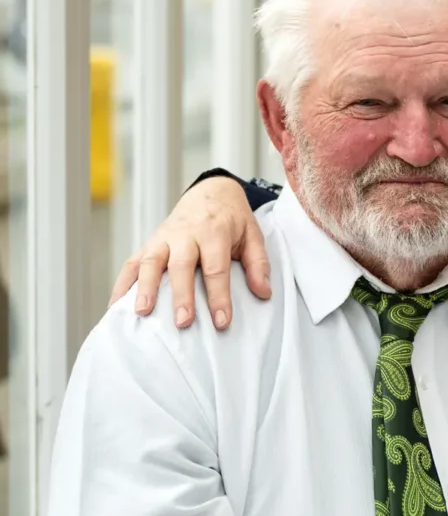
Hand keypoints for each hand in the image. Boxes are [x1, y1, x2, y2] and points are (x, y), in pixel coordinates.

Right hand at [108, 177, 270, 329]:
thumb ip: (258, 264)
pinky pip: (132, 262)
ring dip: (145, 287)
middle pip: (181, 265)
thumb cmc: (232, 219)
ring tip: (141, 312)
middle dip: (181, 294)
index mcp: (214, 231)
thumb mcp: (253, 235)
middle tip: (182, 322)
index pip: (216, 267)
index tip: (221, 322)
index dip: (219, 296)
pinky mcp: (150, 243)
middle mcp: (186, 234)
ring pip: (151, 261)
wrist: (211, 192)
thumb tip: (263, 292)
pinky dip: (122, 283)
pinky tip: (115, 306)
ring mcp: (164, 237)